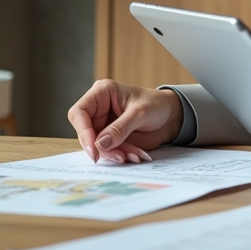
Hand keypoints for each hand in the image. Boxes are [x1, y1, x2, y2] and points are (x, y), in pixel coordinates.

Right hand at [67, 80, 182, 163]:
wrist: (171, 117)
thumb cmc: (157, 105)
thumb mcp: (140, 113)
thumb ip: (120, 128)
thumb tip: (100, 143)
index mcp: (102, 93)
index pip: (79, 112)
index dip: (83, 131)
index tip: (94, 149)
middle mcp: (98, 109)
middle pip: (85, 133)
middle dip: (102, 148)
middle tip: (120, 156)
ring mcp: (103, 125)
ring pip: (96, 146)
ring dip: (113, 154)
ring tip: (134, 154)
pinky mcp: (110, 138)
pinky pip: (108, 152)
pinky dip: (120, 155)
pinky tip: (135, 154)